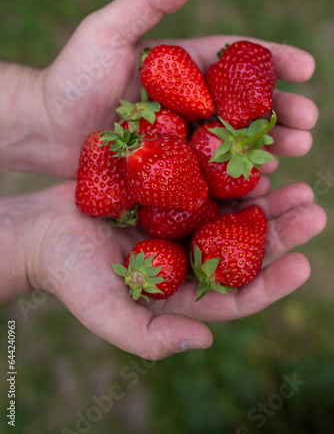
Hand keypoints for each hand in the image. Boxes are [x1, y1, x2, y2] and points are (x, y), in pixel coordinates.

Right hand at [4, 180, 324, 359]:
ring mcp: (181, 225)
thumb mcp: (105, 312)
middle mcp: (189, 258)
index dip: (271, 282)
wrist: (42, 231)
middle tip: (313, 212)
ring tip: (298, 184)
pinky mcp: (169, 196)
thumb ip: (150, 337)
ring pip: (234, 215)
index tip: (302, 264)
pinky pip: (209, 185)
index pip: (236, 293)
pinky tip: (254, 163)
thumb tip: (206, 341)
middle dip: (281, 233)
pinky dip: (231, 176)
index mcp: (182, 292)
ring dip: (267, 202)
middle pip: (245, 250)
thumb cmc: (69, 274)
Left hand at [30, 0, 317, 177]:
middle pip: (242, 105)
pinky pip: (208, 170)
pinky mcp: (168, 166)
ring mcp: (179, 136)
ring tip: (297, 151)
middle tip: (310, 124)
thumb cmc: (71, 76)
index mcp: (179, 68)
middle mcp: (185, 102)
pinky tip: (259, 181)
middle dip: (280, 111)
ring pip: (232, 139)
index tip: (308, 67)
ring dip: (267, 144)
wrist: (43, 128)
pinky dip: (235, 175)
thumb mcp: (106, 31)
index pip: (235, 62)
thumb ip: (149, 2)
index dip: (273, 62)